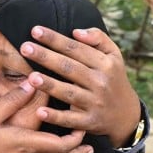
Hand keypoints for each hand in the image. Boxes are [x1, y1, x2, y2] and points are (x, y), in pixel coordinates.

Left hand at [20, 26, 141, 144]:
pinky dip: (56, 117)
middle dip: (46, 57)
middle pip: (69, 68)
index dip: (55, 39)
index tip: (35, 30)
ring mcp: (95, 103)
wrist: (126, 115)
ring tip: (31, 77)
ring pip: (69, 93)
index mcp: (104, 63)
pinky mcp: (89, 122)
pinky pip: (70, 120)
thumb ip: (98, 38)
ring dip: (50, 85)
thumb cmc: (113, 79)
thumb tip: (76, 31)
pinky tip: (40, 111)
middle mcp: (100, 82)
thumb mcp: (114, 55)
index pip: (75, 48)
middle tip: (25, 48)